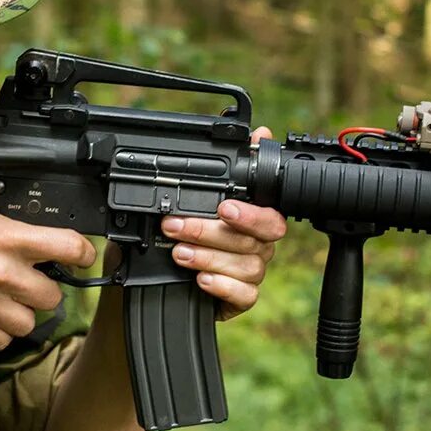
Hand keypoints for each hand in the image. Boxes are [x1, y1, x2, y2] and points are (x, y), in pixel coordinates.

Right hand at [0, 205, 96, 350]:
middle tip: (28, 287)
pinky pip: (1, 342)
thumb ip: (9, 232)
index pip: (68, 247)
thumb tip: (36, 243)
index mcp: (6, 236)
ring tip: (3, 305)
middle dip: (43, 292)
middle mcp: (0, 270)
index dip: (84, 255)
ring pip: (29, 324)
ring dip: (20, 316)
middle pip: (53, 296)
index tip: (84, 259)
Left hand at [161, 126, 288, 319]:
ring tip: (179, 254)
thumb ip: (230, 166)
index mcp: (254, 220)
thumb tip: (260, 132)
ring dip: (208, 258)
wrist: (161, 277)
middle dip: (211, 233)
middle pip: (252, 241)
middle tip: (177, 227)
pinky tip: (201, 281)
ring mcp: (251, 273)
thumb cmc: (187, 233)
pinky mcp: (241, 298)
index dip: (251, 213)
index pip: (269, 214)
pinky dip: (222, 287)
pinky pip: (245, 296)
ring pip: (246, 267)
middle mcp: (258, 246)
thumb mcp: (193, 197)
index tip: (223, 208)